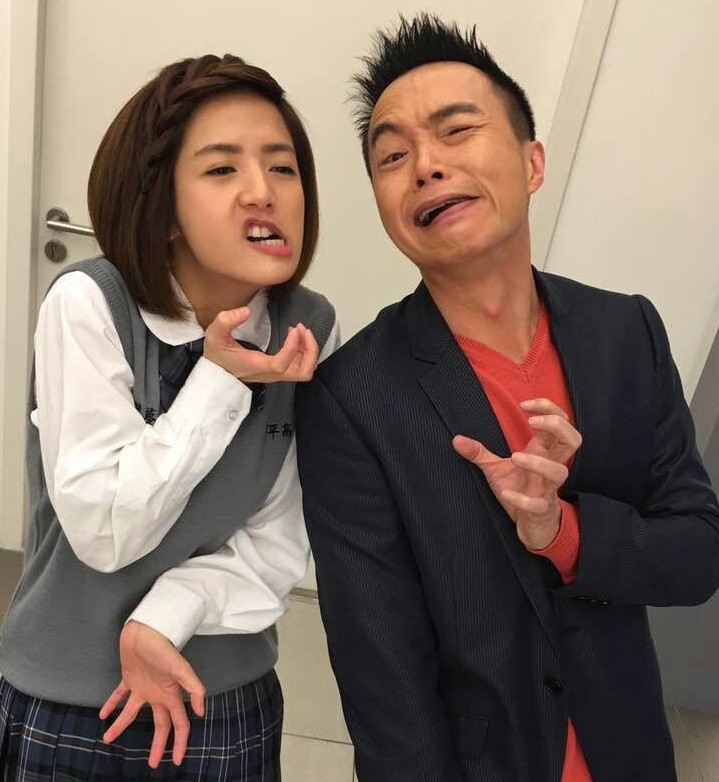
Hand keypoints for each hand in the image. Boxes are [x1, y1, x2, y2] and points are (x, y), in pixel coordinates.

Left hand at [99, 620, 205, 767]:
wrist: (145, 631)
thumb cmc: (163, 650)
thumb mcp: (181, 668)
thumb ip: (193, 688)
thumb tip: (200, 712)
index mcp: (172, 695)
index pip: (179, 724)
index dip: (180, 743)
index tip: (176, 761)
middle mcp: (158, 694)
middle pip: (161, 725)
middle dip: (158, 745)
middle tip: (153, 764)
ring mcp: (143, 687)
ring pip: (132, 713)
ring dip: (121, 725)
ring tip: (108, 738)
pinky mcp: (129, 678)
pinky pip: (119, 695)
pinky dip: (111, 704)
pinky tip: (103, 714)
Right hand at [203, 307, 318, 382]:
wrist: (216, 373)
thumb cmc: (217, 354)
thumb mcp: (215, 334)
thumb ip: (226, 320)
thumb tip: (245, 311)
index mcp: (257, 366)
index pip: (281, 364)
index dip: (292, 347)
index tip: (293, 329)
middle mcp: (271, 374)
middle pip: (303, 372)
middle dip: (310, 350)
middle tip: (302, 329)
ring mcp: (276, 375)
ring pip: (305, 371)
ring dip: (309, 351)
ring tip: (301, 330)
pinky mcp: (278, 372)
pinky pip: (300, 367)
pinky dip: (305, 353)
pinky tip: (296, 337)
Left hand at [453, 398, 581, 549]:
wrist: (528, 521)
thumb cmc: (518, 487)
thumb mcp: (494, 467)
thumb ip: (478, 452)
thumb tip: (455, 439)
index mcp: (544, 450)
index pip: (560, 421)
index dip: (547, 408)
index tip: (524, 405)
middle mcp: (551, 465)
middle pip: (573, 440)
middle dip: (557, 426)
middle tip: (532, 422)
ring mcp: (548, 487)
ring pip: (560, 471)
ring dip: (539, 462)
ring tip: (515, 457)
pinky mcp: (541, 508)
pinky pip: (540, 504)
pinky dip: (523, 499)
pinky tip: (506, 494)